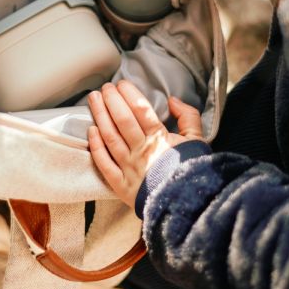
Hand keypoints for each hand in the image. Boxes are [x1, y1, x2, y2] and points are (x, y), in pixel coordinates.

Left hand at [87, 80, 203, 206]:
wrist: (189, 204)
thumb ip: (188, 117)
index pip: (140, 110)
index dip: (129, 94)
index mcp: (160, 139)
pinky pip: (104, 163)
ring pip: (109, 137)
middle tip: (105, 88)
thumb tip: (173, 100)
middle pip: (122, 120)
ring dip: (100, 116)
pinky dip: (96, 146)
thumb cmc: (192, 171)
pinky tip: (91, 131)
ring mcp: (129, 168)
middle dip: (111, 100)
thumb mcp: (198, 141)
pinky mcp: (120, 185)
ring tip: (94, 100)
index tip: (121, 84)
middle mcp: (141, 151)